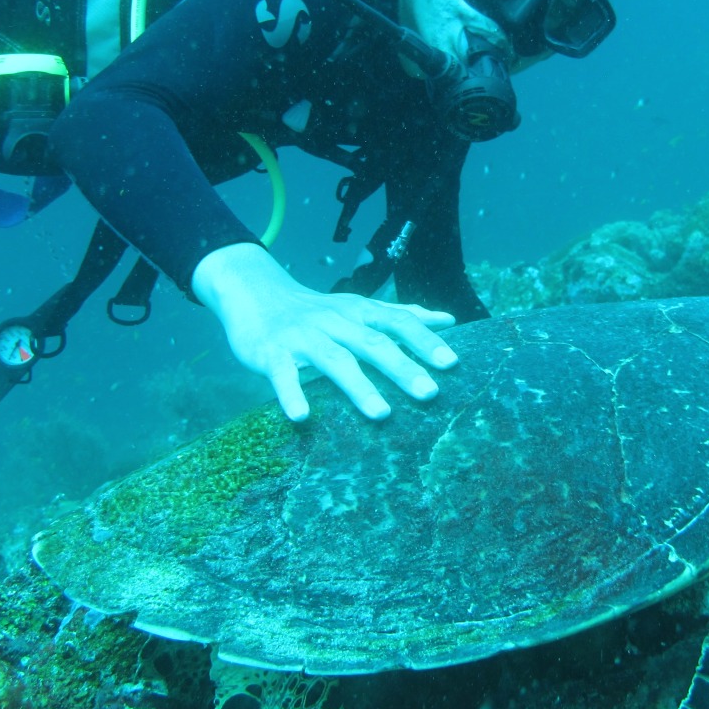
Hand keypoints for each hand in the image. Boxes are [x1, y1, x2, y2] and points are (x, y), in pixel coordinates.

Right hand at [191, 242, 458, 421]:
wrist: (255, 291)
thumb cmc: (317, 310)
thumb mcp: (359, 307)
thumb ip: (401, 315)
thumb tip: (448, 320)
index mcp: (359, 312)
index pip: (398, 322)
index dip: (425, 341)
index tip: (452, 363)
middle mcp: (335, 321)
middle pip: (373, 343)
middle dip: (403, 367)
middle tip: (430, 393)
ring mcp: (303, 337)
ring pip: (334, 360)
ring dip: (359, 387)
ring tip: (382, 414)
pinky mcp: (272, 352)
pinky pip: (282, 374)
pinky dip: (291, 394)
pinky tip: (301, 416)